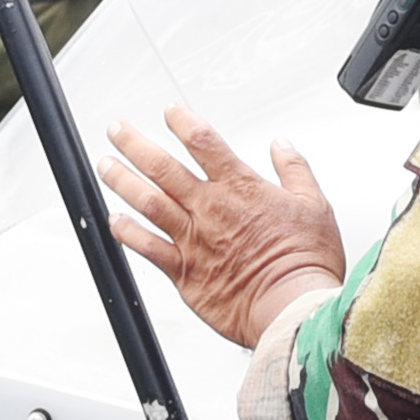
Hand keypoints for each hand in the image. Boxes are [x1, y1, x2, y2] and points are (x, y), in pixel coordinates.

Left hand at [100, 107, 348, 348]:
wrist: (292, 307)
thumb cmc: (305, 262)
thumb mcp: (314, 204)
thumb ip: (294, 170)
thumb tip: (282, 146)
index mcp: (241, 188)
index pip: (204, 142)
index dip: (182, 121)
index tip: (170, 112)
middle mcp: (210, 209)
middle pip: (163, 167)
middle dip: (135, 144)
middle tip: (117, 130)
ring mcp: (193, 239)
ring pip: (148, 202)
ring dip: (122, 181)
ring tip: (105, 166)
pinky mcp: (185, 272)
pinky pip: (147, 248)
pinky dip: (127, 233)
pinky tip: (113, 220)